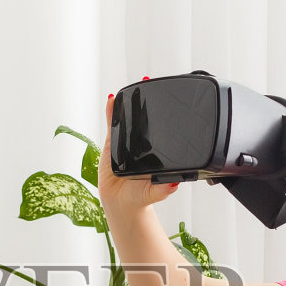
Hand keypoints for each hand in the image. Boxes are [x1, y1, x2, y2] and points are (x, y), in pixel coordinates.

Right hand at [96, 92, 179, 216]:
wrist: (121, 203)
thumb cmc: (141, 196)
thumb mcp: (156, 192)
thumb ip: (164, 189)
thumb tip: (174, 184)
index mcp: (154, 151)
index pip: (158, 128)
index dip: (162, 113)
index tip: (167, 97)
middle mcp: (141, 144)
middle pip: (143, 119)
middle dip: (146, 101)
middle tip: (150, 82)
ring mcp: (126, 142)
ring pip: (128, 119)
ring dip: (129, 102)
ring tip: (134, 86)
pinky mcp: (111, 144)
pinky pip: (111, 124)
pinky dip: (111, 111)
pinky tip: (111, 99)